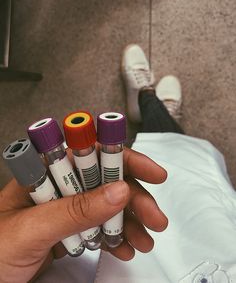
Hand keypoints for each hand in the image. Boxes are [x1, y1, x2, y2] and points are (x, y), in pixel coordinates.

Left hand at [0, 146, 167, 281]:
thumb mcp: (32, 229)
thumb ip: (74, 210)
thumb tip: (118, 191)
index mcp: (43, 173)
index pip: (89, 153)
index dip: (123, 158)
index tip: (151, 171)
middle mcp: (55, 186)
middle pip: (104, 180)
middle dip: (134, 197)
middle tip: (155, 217)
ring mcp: (60, 210)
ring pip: (104, 206)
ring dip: (129, 221)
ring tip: (144, 240)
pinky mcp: (64, 232)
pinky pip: (96, 229)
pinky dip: (114, 238)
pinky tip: (124, 248)